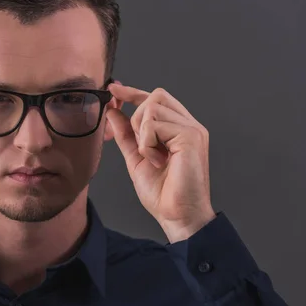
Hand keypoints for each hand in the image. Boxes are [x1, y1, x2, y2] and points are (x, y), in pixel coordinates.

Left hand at [105, 82, 215, 242]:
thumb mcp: (136, 157)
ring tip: (153, 158)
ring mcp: (192, 129)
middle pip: (155, 96)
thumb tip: (112, 110)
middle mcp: (189, 125)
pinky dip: (147, 144)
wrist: (177, 215)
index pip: (156, 99)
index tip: (113, 90)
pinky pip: (155, 124)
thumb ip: (126, 133)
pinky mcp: (191, 136)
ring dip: (143, 134)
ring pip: (153, 108)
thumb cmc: (162, 192)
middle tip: (143, 147)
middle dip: (138, 118)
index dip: (133, 92)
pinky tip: (157, 161)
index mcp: (179, 128)